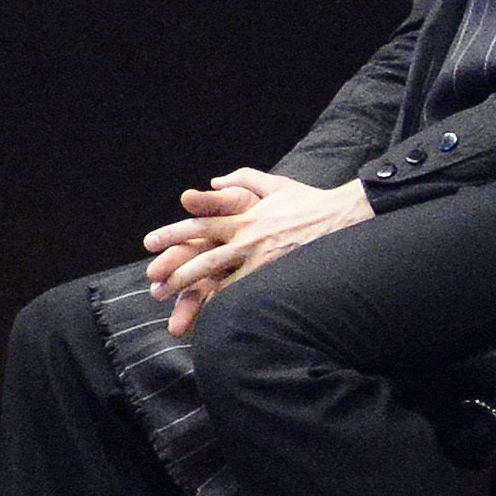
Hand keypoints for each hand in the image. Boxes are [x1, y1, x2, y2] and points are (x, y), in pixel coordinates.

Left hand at [144, 167, 372, 329]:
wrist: (346, 216)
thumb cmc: (310, 202)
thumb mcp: (276, 184)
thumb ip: (243, 180)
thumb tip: (215, 182)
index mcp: (243, 216)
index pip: (200, 225)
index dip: (172, 234)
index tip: (149, 244)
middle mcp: (248, 237)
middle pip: (204, 254)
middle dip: (175, 267)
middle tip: (151, 280)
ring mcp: (263, 257)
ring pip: (222, 275)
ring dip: (194, 289)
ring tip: (172, 300)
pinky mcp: (278, 272)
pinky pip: (248, 289)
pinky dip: (228, 300)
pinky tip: (211, 314)